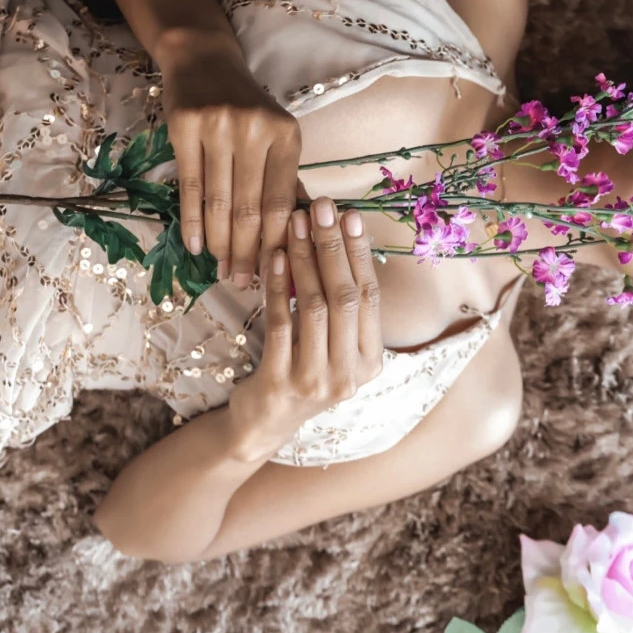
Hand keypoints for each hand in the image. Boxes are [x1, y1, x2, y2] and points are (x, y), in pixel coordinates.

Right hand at [158, 31, 304, 287]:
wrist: (203, 60)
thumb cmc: (245, 105)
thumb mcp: (275, 135)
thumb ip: (284, 181)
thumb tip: (296, 239)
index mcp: (286, 135)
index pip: (279, 202)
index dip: (275, 243)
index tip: (271, 273)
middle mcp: (255, 130)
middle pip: (248, 207)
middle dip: (245, 251)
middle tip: (241, 281)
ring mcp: (218, 126)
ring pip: (218, 201)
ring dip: (218, 243)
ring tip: (219, 269)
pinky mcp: (185, 127)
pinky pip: (190, 186)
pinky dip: (192, 221)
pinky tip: (194, 245)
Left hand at [224, 196, 383, 461]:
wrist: (262, 425)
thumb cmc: (299, 372)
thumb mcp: (331, 346)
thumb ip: (341, 308)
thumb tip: (340, 238)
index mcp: (370, 362)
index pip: (370, 297)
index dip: (360, 254)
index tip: (351, 216)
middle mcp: (350, 374)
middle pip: (345, 297)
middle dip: (333, 247)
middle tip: (321, 208)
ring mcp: (317, 381)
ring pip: (315, 307)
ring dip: (305, 259)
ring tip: (295, 223)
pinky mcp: (282, 382)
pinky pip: (281, 322)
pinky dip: (278, 285)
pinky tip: (275, 256)